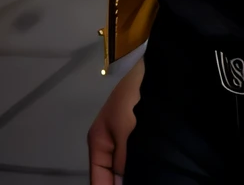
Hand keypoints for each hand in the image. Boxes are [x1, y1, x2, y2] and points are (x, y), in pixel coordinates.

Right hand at [88, 56, 142, 183]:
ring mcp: (119, 142)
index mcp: (98, 144)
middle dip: (115, 183)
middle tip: (135, 184)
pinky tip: (143, 173)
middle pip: (107, 175)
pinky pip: (129, 160)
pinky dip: (132, 168)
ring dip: (125, 177)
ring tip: (139, 181)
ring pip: (119, 169)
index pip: (97, 176)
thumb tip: (121, 179)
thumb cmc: (128, 100)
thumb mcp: (123, 128)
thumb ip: (121, 156)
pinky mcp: (132, 137)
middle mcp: (106, 146)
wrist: (141, 74)